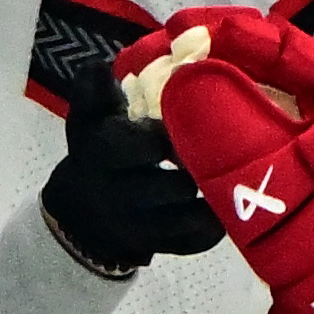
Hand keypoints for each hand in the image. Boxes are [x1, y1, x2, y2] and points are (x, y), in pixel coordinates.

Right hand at [38, 85, 221, 275]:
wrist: (83, 213)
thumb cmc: (97, 152)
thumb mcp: (88, 119)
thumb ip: (93, 92)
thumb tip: (100, 65)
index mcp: (100, 157)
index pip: (134, 147)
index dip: (164, 136)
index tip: (182, 123)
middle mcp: (118, 197)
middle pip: (171, 186)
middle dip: (198, 168)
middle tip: (219, 149)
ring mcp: (140, 228)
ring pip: (189, 218)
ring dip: (214, 197)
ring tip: (230, 174)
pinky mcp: (161, 248)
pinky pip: (196, 242)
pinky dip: (215, 225)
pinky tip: (224, 203)